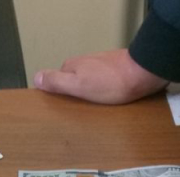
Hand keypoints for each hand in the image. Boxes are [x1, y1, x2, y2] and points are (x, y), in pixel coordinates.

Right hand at [34, 49, 168, 104]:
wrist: (143, 73)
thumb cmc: (110, 83)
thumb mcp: (79, 85)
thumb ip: (57, 82)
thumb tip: (35, 78)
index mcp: (72, 66)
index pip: (58, 81)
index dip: (60, 95)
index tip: (65, 110)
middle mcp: (84, 62)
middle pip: (74, 81)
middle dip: (76, 94)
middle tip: (82, 112)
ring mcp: (101, 64)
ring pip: (89, 82)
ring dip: (92, 94)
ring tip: (98, 109)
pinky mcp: (116, 69)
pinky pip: (104, 82)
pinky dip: (105, 91)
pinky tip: (111, 100)